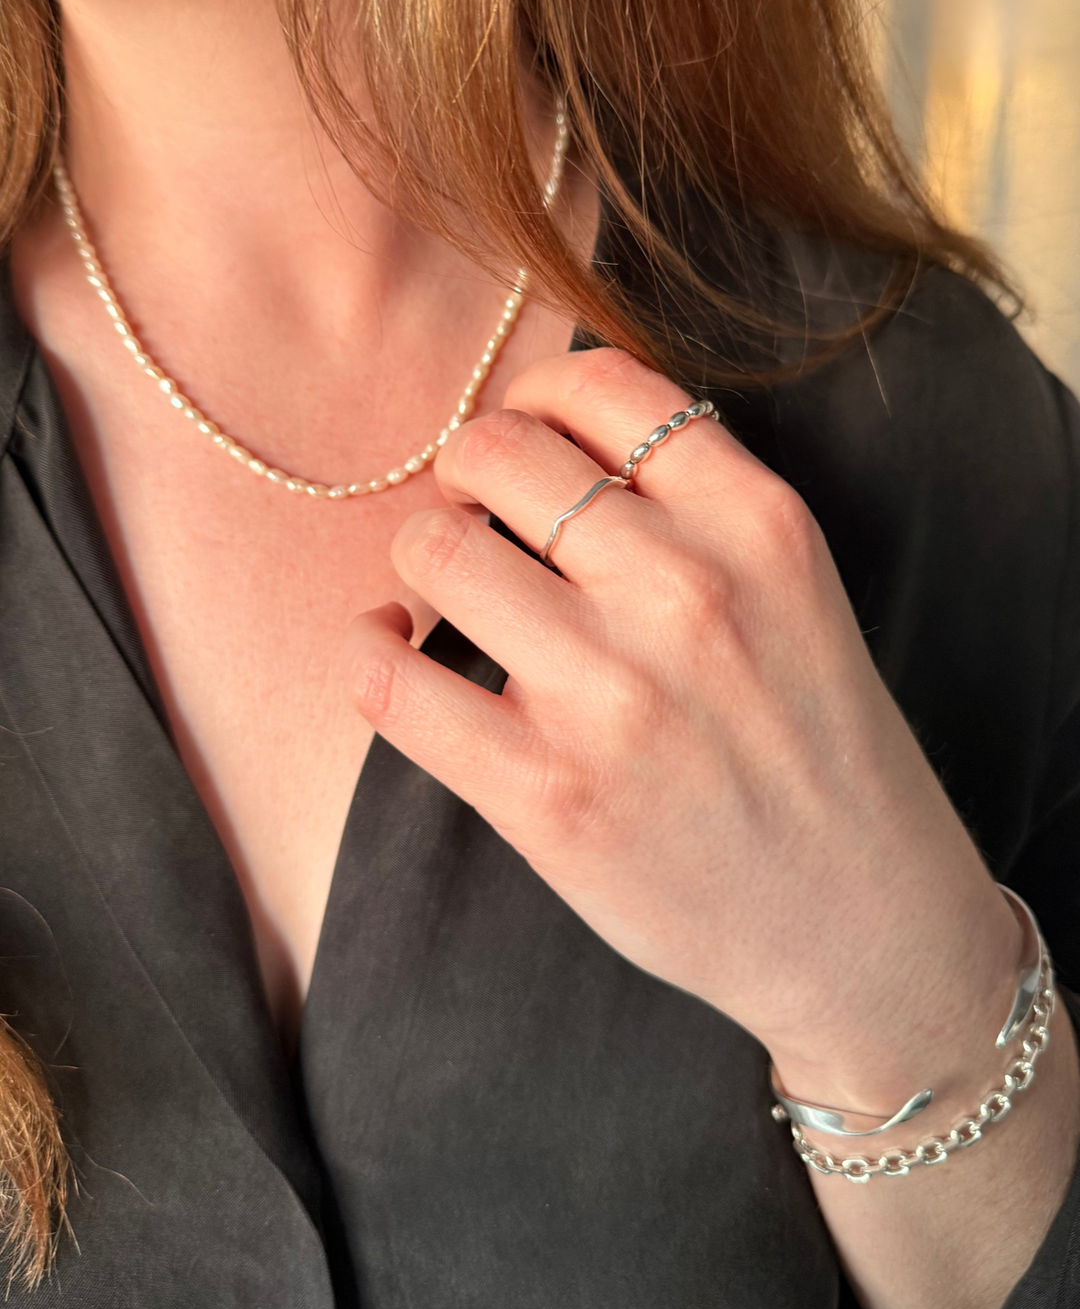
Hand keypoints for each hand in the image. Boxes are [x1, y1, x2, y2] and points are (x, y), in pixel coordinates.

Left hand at [344, 347, 1020, 1113]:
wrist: (860, 921)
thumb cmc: (815, 750)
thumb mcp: (796, 593)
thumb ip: (696, 508)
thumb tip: (540, 437)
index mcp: (757, 525)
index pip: (600, 387)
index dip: (532, 397)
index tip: (520, 437)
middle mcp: (687, 592)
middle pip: (498, 455)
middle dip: (461, 472)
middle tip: (468, 516)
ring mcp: (613, 696)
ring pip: (436, 551)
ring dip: (417, 559)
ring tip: (439, 596)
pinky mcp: (546, 794)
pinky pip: (391, 681)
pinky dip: (365, 652)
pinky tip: (387, 652)